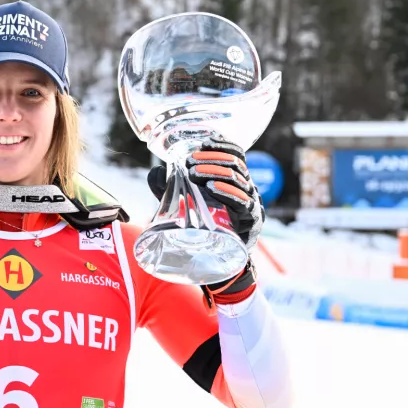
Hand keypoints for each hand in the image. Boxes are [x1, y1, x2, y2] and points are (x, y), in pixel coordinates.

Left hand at [147, 136, 262, 306]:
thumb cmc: (203, 231)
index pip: (236, 154)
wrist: (218, 265)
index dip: (223, 145)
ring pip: (239, 180)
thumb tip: (155, 171)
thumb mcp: (184, 206)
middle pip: (236, 164)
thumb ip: (171, 189)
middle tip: (190, 161)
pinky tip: (212, 188)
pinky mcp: (251, 222)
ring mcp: (251, 205)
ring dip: (215, 172)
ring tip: (195, 172)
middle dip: (212, 158)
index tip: (205, 141)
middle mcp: (247, 190)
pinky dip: (228, 193)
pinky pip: (244, 203)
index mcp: (234, 181)